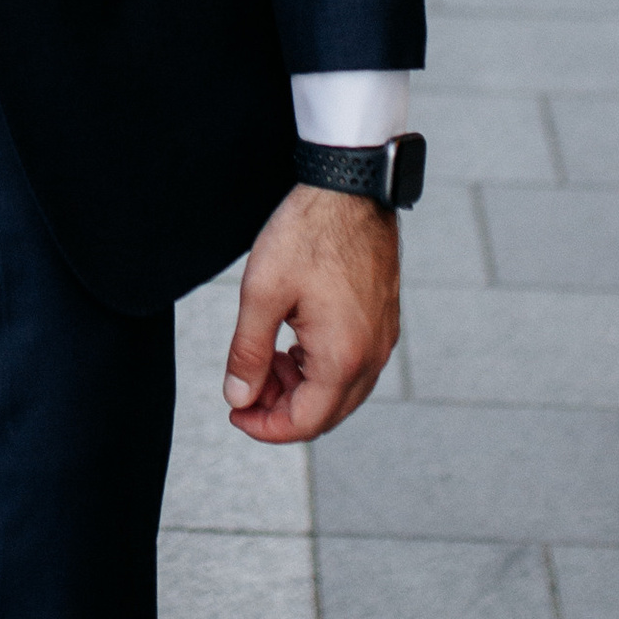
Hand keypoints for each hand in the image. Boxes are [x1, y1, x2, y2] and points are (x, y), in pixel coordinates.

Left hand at [222, 184, 400, 443]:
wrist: (351, 191)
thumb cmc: (307, 235)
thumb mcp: (261, 293)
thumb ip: (247, 352)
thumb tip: (238, 397)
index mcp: (342, 357)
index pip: (305, 423)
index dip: (264, 427)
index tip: (235, 413)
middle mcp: (371, 356)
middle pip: (326, 414)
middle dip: (280, 409)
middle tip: (244, 386)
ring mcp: (382, 339)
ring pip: (340, 392)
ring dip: (300, 389)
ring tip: (264, 359)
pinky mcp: (383, 321)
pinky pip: (353, 366)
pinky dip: (319, 369)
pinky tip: (292, 345)